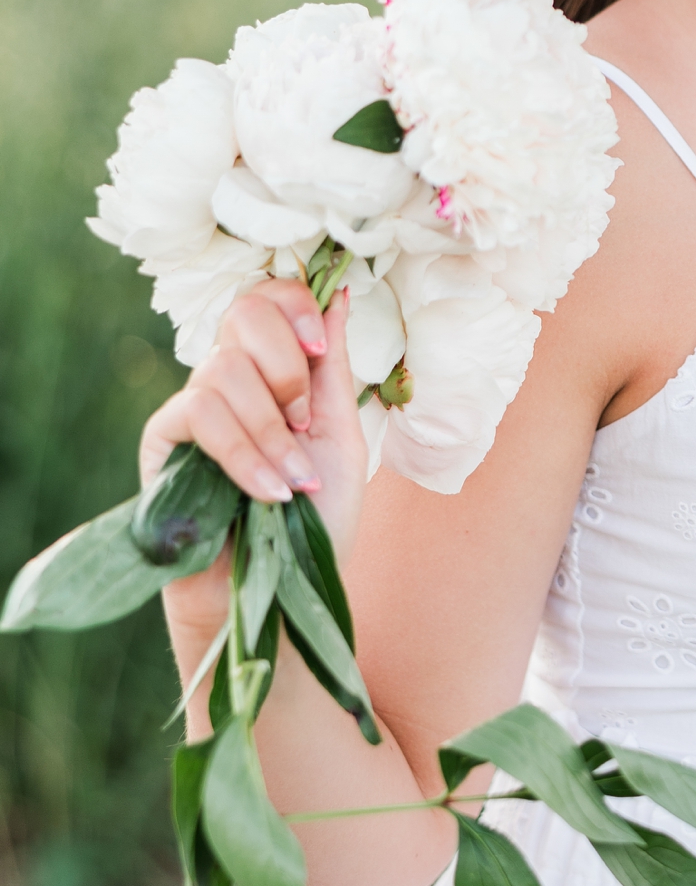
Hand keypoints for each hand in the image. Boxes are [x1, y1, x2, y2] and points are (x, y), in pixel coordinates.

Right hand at [141, 280, 368, 633]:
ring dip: (272, 429)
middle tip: (303, 423)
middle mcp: (229, 380)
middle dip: (287, 367)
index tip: (320, 347)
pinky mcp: (163, 441)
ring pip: (224, 369)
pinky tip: (269, 491)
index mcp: (273, 371)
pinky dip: (244, 452)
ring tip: (294, 480)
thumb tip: (340, 294)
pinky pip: (199, 414)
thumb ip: (333, 369)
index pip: (268, 298)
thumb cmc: (313, 520)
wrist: (279, 590)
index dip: (294, 305)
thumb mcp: (341, 436)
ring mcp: (192, 408)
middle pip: (243, 312)